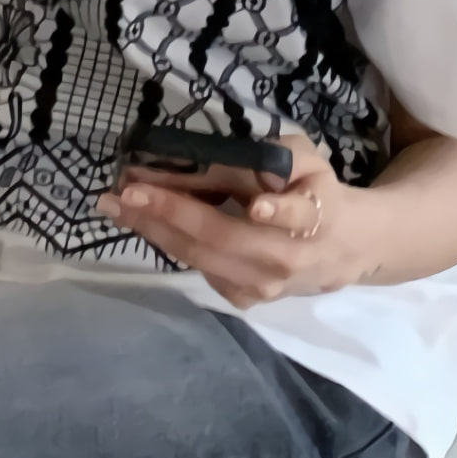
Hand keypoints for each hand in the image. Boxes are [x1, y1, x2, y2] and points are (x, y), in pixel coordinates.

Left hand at [97, 135, 381, 307]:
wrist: (342, 247)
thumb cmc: (314, 190)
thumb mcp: (303, 160)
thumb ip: (271, 158)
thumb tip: (222, 163)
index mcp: (314, 216)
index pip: (297, 216)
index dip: (278, 211)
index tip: (256, 205)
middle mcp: (287, 258)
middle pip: (225, 238)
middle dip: (172, 212)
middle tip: (126, 191)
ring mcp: (264, 285)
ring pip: (202, 257)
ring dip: (153, 229)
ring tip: (114, 205)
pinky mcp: (246, 299)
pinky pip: (198, 269)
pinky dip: (166, 243)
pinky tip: (138, 222)